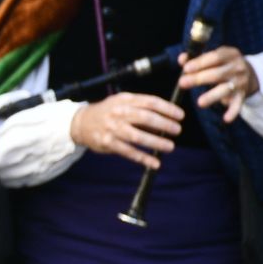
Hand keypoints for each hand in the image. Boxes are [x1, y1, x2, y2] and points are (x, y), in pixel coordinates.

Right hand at [68, 92, 184, 169]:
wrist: (82, 122)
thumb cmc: (107, 112)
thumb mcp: (122, 102)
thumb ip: (141, 107)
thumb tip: (166, 117)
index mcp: (125, 100)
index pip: (150, 102)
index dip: (167, 108)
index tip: (180, 115)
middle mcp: (119, 113)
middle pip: (146, 118)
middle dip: (165, 124)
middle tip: (177, 130)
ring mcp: (113, 128)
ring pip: (138, 136)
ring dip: (156, 142)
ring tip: (170, 147)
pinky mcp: (108, 143)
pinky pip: (129, 152)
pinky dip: (143, 158)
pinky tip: (155, 163)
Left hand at [177, 47, 258, 122]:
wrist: (250, 74)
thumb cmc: (223, 64)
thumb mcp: (214, 57)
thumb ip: (197, 57)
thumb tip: (181, 59)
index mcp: (230, 54)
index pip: (215, 57)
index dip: (200, 63)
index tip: (186, 68)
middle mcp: (238, 67)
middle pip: (218, 74)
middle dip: (199, 79)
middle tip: (182, 83)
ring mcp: (241, 82)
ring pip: (225, 89)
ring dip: (212, 96)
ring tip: (200, 103)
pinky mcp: (242, 95)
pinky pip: (238, 105)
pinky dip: (233, 112)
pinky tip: (226, 119)